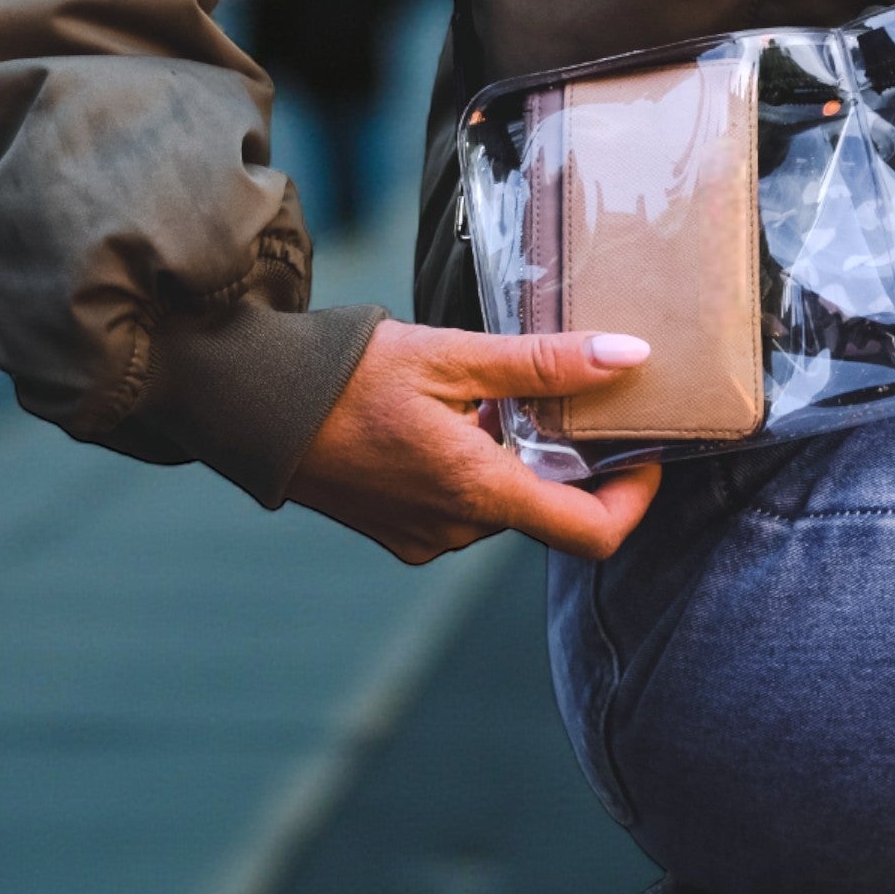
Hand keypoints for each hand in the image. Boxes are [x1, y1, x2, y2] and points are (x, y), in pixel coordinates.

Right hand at [285, 319, 662, 564]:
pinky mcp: (397, 534)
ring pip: (503, 504)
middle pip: (547, 508)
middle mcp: (454, 531)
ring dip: (512, 457)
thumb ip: (545, 364)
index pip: (594, 533)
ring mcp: (422, 539)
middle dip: (562, 456)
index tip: (644, 448)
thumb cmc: (345, 373)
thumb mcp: (452, 355)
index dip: (636, 496)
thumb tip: (630, 358)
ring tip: (482, 393)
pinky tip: (443, 417)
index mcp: (476, 492)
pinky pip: (461, 509)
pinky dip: (472, 468)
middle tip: (555, 390)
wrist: (250, 402)